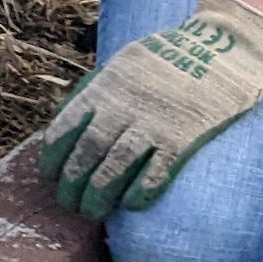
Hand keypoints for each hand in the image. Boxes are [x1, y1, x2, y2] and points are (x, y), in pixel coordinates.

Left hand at [39, 0, 262, 218]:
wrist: (215, 49)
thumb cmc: (163, 59)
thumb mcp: (120, 65)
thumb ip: (97, 89)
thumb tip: (70, 115)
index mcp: (104, 86)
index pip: (68, 124)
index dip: (55, 152)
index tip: (47, 173)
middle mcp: (123, 105)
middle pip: (89, 148)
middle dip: (73, 179)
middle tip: (66, 202)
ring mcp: (152, 121)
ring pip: (117, 163)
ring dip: (100, 191)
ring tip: (91, 212)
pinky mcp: (183, 136)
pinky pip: (158, 169)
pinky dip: (142, 189)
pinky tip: (130, 205)